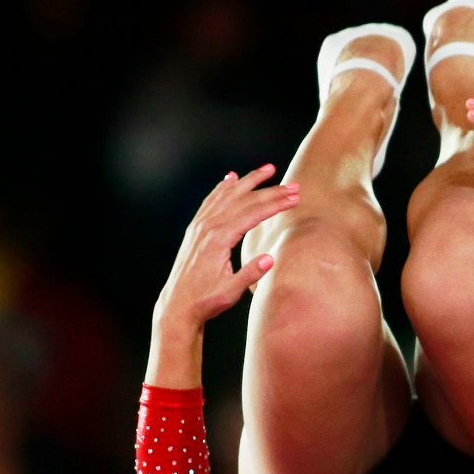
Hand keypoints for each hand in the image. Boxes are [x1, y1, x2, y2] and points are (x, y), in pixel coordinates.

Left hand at [154, 163, 299, 328]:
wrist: (178, 304)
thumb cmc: (206, 300)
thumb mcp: (231, 292)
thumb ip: (250, 274)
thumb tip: (271, 258)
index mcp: (219, 239)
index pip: (253, 213)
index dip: (276, 204)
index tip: (295, 197)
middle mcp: (208, 227)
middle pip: (244, 200)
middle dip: (271, 191)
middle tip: (293, 185)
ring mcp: (200, 226)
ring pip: (228, 195)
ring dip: (249, 181)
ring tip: (268, 169)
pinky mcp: (196, 229)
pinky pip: (212, 201)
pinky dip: (223, 188)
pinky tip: (231, 178)